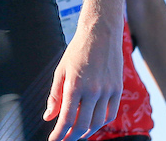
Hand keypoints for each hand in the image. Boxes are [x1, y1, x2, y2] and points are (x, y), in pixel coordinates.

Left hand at [45, 22, 122, 139]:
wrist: (100, 35)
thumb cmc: (76, 52)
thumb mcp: (60, 71)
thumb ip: (55, 96)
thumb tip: (48, 117)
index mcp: (74, 85)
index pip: (66, 118)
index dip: (59, 133)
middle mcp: (92, 91)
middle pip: (83, 124)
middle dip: (72, 136)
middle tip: (64, 139)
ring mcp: (107, 91)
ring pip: (98, 122)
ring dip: (87, 131)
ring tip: (77, 134)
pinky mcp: (118, 90)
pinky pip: (111, 113)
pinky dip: (102, 122)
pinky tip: (93, 124)